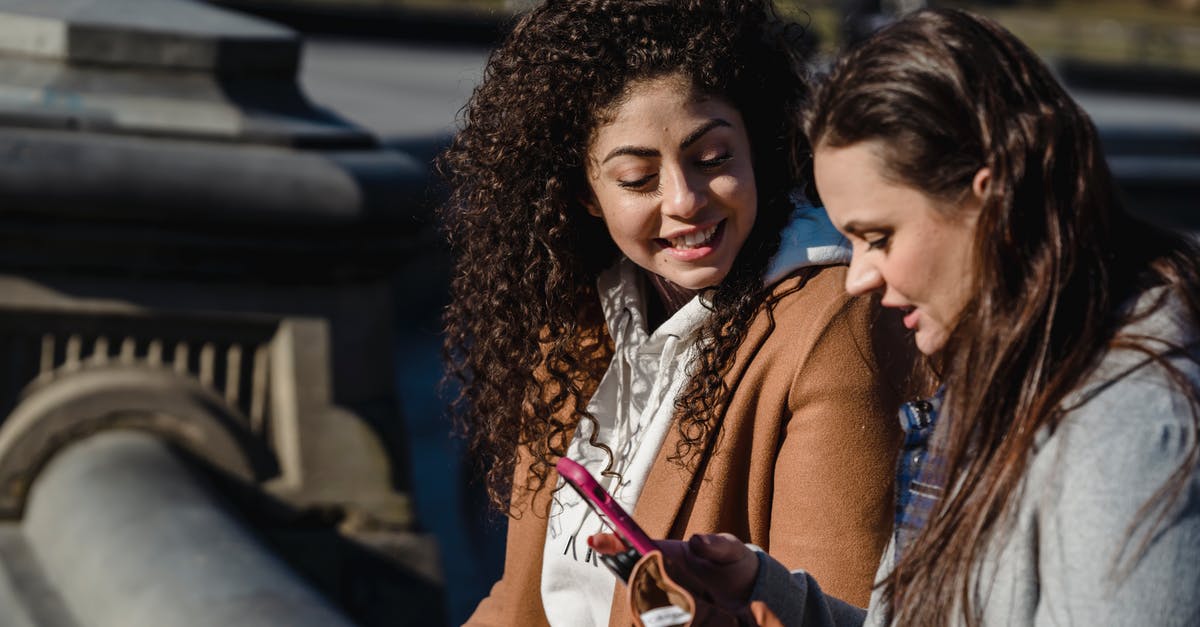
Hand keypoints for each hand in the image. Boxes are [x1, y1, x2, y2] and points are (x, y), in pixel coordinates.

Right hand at [589, 532, 758, 608]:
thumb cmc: (734, 564)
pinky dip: (663, 621)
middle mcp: (659, 577)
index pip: (632, 545)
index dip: (611, 541)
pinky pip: (661, 621)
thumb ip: (716, 544)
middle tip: (656, 587)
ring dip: (650, 607)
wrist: (751, 596)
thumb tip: (697, 541)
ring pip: (642, 605)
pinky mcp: (675, 620)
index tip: (595, 539)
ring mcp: (665, 600)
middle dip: (631, 582)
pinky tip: (683, 620)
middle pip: (630, 579)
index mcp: (665, 553)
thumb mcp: (731, 549)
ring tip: (684, 605)